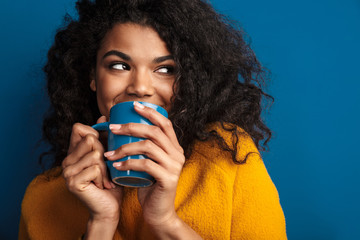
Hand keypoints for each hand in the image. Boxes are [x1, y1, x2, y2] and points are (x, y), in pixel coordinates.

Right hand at [62, 116, 122, 236]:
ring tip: (105, 179)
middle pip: (90, 140)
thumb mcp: (109, 156)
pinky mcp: (72, 182)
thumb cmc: (111, 181)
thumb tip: (104, 115)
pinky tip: (102, 186)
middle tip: (106, 169)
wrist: (109, 208)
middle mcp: (66, 160)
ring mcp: (67, 172)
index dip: (94, 133)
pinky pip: (95, 168)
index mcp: (73, 152)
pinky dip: (104, 177)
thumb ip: (104, 138)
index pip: (78, 128)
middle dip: (105, 154)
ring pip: (95, 154)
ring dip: (106, 168)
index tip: (102, 148)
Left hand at [105, 101, 184, 227]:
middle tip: (113, 128)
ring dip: (125, 147)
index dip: (150, 112)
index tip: (133, 105)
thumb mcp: (148, 163)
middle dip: (132, 126)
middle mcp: (178, 154)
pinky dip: (129, 163)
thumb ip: (144, 148)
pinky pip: (146, 165)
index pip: (165, 123)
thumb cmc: (149, 185)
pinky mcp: (168, 179)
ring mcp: (174, 166)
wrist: (159, 212)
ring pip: (148, 146)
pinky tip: (116, 165)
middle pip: (155, 132)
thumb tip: (122, 129)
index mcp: (174, 147)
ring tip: (109, 152)